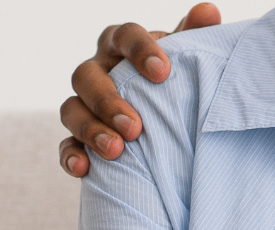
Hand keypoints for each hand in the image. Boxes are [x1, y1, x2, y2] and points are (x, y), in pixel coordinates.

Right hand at [59, 3, 223, 176]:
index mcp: (122, 44)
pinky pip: (65, 144)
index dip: (140, 51)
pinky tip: (83, 169)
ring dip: (90, 130)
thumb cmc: (173, 79)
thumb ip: (195, 34)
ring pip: (71, 110)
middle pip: (87, 76)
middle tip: (135, 127)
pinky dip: (71, 155)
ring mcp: (83, 103)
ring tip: (116, 151)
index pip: (124, 36)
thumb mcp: (186, 56)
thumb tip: (209, 12)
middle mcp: (98, 70)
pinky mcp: (78, 136)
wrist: (164, 116)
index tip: (163, 73)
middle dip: (108, 101)